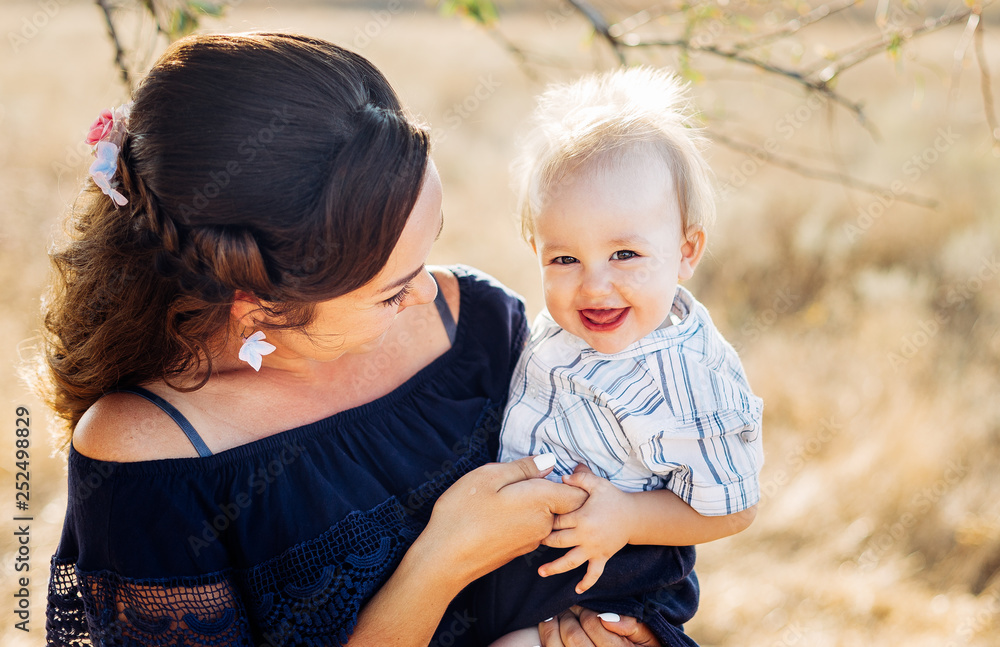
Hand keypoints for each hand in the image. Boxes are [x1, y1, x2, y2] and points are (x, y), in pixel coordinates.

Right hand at [417, 455, 589, 591]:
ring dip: (536, 503)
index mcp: (542, 501)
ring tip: (509, 493)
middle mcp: (544, 524)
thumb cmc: (463, 513)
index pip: (580, 492)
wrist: (445, 559)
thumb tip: (549, 462)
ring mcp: (533, 540)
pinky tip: (500, 512)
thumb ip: (523, 468)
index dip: (578, 479)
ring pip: (547, 515)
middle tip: (530, 476)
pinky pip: (532, 527)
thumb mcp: (489, 476)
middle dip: (556, 489)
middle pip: (566, 504)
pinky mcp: (520, 550)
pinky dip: (524, 516)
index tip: (565, 468)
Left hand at [538, 465, 632, 592]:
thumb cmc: (613, 498)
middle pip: (558, 541)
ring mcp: (594, 549)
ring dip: (554, 568)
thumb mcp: (598, 484)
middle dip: (545, 541)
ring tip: (541, 572)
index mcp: (582, 517)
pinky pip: (594, 574)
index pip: (557, 520)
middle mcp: (586, 535)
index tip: (536, 517)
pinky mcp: (602, 557)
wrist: (634, 516)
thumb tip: (562, 477)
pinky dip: (586, 583)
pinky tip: (577, 590)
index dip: (546, 518)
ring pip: (571, 561)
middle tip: (535, 539)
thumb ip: (579, 478)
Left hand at [538, 607, 662, 646]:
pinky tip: (549, 624)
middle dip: (569, 617)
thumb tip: (607, 618)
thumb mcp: (647, 636)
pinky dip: (547, 636)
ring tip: (558, 615)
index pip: (593, 624)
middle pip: (573, 636)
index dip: (586, 611)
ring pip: (557, 646)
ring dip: (553, 626)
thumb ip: (631, 626)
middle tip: (570, 607)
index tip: (584, 605)